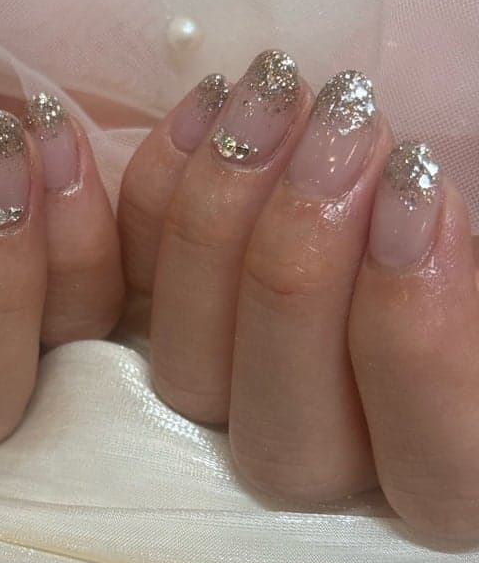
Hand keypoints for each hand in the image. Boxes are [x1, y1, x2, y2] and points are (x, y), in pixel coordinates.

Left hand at [119, 49, 478, 541]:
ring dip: (218, 221)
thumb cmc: (429, 228)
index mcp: (419, 460)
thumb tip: (406, 200)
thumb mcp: (464, 246)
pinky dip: (140, 197)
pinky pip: (118, 289)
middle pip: (285, 435)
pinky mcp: (143, 327)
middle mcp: (309, 451)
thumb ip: (450, 262)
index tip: (421, 187)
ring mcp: (215, 398)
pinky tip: (185, 107)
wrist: (352, 188)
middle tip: (344, 124)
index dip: (416, 342)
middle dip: (303, 264)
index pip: (429, 467)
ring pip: (188, 370)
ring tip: (269, 95)